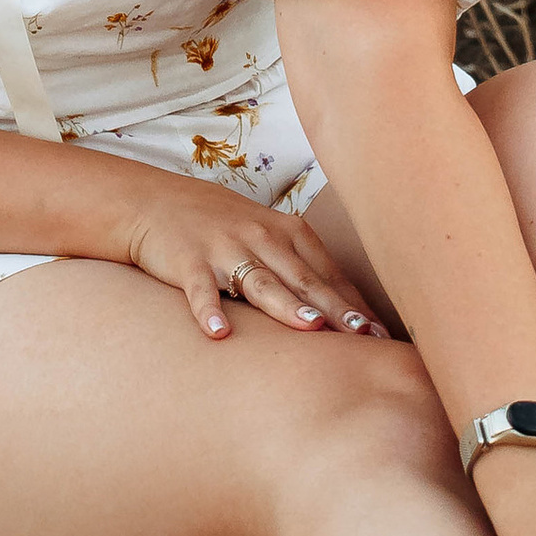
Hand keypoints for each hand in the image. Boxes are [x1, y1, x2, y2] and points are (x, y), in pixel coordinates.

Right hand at [117, 185, 384, 342]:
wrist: (153, 201)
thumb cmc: (218, 224)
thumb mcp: (264, 233)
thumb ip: (299, 265)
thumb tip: (344, 308)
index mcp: (285, 231)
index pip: (327, 272)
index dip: (355, 303)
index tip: (383, 334)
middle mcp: (260, 237)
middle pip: (303, 278)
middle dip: (336, 307)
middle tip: (364, 334)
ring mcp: (223, 248)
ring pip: (261, 281)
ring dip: (287, 304)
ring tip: (311, 325)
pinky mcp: (187, 262)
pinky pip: (201, 290)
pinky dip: (209, 311)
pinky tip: (220, 334)